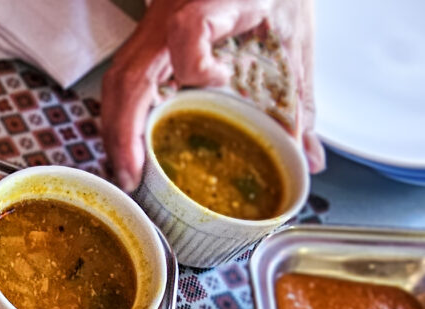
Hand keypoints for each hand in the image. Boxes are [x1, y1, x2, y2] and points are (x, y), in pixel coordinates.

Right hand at [101, 0, 325, 191]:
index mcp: (213, 5)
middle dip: (125, 132)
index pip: (188, 30)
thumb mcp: (293, 41)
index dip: (196, 64)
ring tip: (127, 170)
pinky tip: (128, 145)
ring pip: (115, 81)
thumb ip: (300, 99)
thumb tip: (309, 159)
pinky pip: (118, 82)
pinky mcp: (144, 43)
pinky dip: (118, 118)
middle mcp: (170, 17)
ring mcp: (150, 30)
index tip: (220, 79)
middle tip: (133, 176)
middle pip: (129, 74)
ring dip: (115, 129)